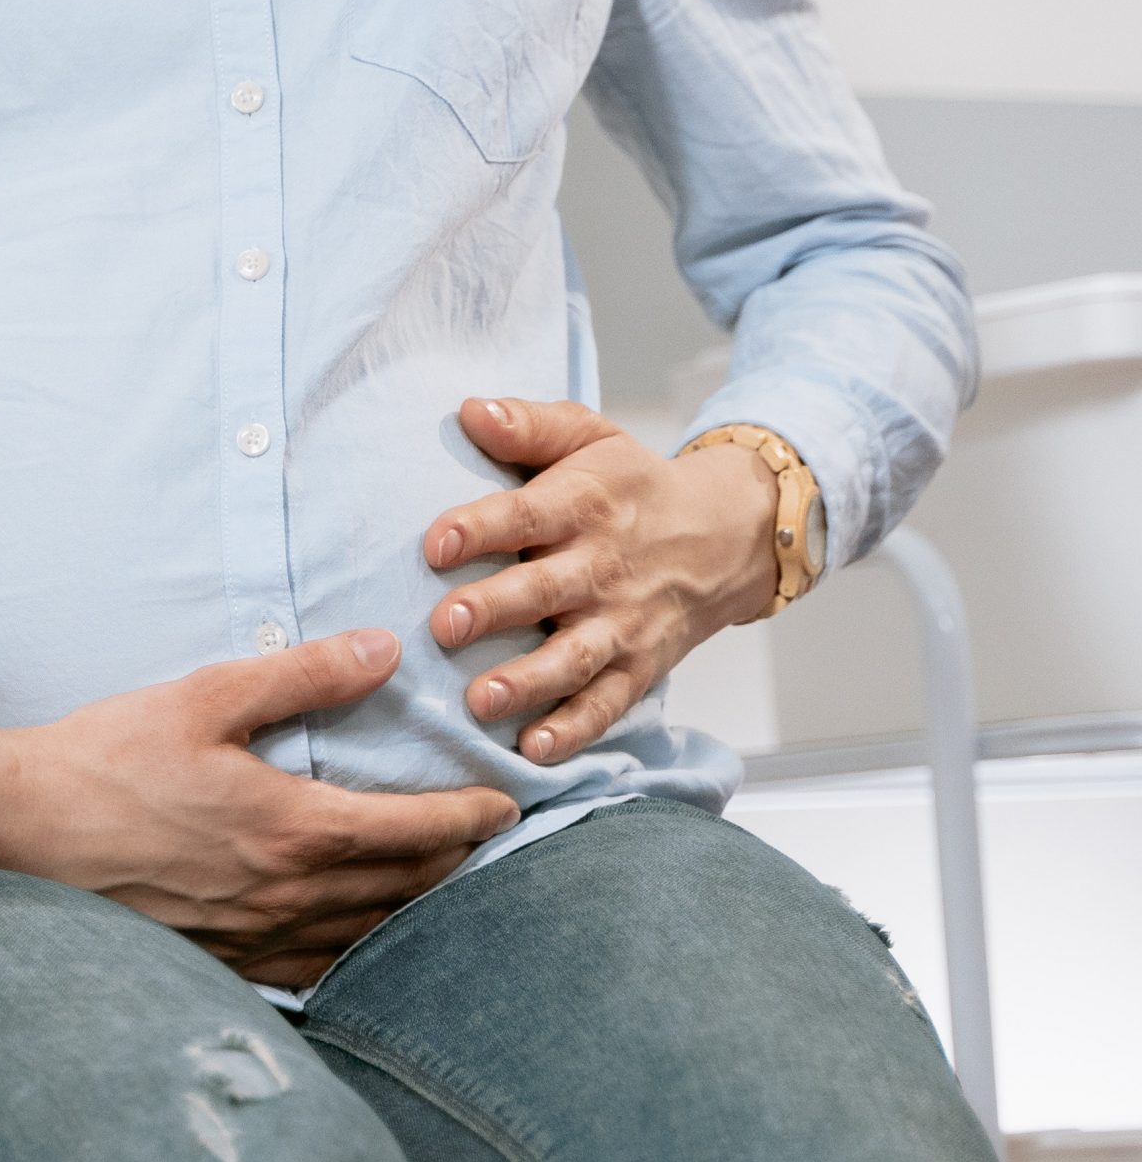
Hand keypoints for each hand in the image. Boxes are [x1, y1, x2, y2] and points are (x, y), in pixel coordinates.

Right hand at [0, 631, 522, 988]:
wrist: (16, 832)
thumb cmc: (104, 759)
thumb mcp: (203, 697)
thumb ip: (300, 676)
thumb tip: (380, 650)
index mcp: (293, 828)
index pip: (416, 833)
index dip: (471, 820)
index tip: (506, 805)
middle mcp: (286, 894)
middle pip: (403, 890)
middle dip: (455, 864)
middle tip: (487, 841)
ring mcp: (254, 937)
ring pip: (365, 935)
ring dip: (414, 911)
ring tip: (440, 885)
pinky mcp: (219, 959)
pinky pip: (312, 967)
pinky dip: (353, 948)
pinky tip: (356, 936)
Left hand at [424, 397, 779, 764]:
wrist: (726, 533)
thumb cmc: (632, 485)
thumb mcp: (590, 437)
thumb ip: (530, 425)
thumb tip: (469, 411)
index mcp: (584, 504)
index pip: (526, 515)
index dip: (480, 529)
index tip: (435, 544)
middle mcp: (603, 567)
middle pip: (543, 590)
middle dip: (494, 610)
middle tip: (443, 625)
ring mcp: (623, 623)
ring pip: (573, 656)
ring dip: (528, 681)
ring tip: (481, 700)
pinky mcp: (639, 666)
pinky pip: (607, 703)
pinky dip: (574, 729)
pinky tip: (534, 750)